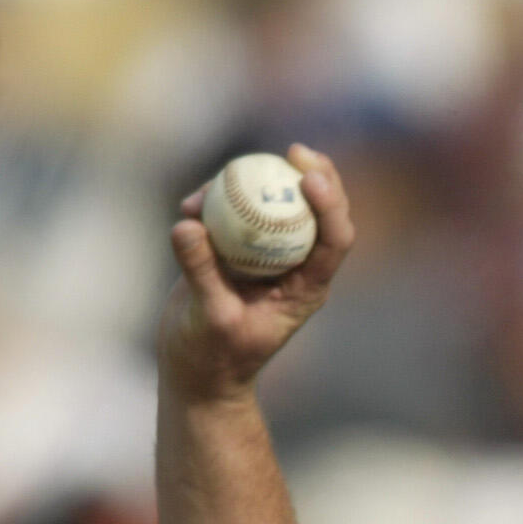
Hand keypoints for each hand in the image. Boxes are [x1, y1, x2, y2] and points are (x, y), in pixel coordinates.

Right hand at [160, 143, 354, 402]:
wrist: (197, 373)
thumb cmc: (213, 357)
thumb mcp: (209, 319)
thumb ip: (202, 272)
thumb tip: (188, 224)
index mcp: (307, 287)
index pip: (334, 240)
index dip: (330, 204)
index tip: (309, 177)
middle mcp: (294, 266)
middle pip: (317, 212)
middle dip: (314, 175)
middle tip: (294, 150)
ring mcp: (266, 256)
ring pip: (275, 206)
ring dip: (252, 185)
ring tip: (215, 183)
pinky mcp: (236, 250)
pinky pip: (235, 214)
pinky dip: (215, 203)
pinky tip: (190, 204)